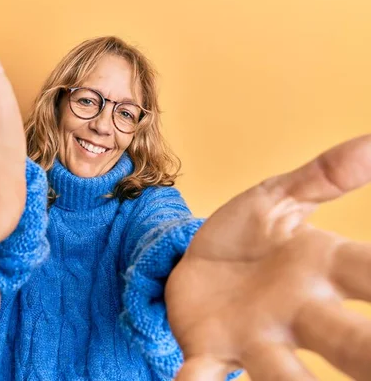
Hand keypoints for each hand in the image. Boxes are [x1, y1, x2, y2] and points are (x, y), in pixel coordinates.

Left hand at [166, 135, 370, 379]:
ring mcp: (253, 336)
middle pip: (348, 341)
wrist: (190, 262)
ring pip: (284, 374)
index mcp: (321, 269)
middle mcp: (298, 313)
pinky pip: (205, 373)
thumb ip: (323, 176)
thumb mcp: (278, 199)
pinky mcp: (209, 349)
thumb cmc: (245, 236)